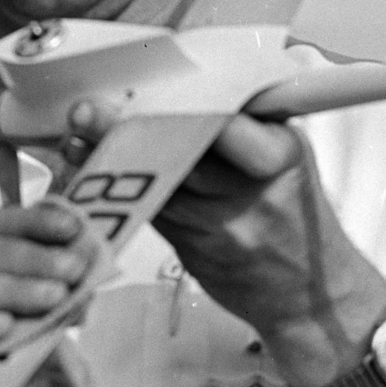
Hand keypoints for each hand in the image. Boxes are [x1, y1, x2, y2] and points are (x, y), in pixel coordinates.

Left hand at [64, 104, 385, 386]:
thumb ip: (248, 130)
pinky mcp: (194, 250)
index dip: (176, 109)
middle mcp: (250, 191)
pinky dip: (119, 192)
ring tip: (75, 137)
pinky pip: (150, 212)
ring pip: (155, 184)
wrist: (309, 296)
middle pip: (178, 151)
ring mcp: (221, 226)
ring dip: (109, 159)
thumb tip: (187, 90)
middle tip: (86, 111)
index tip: (141, 91)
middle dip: (127, 128)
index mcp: (281, 155)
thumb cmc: (298, 218)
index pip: (223, 124)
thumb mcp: (292, 162)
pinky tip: (93, 174)